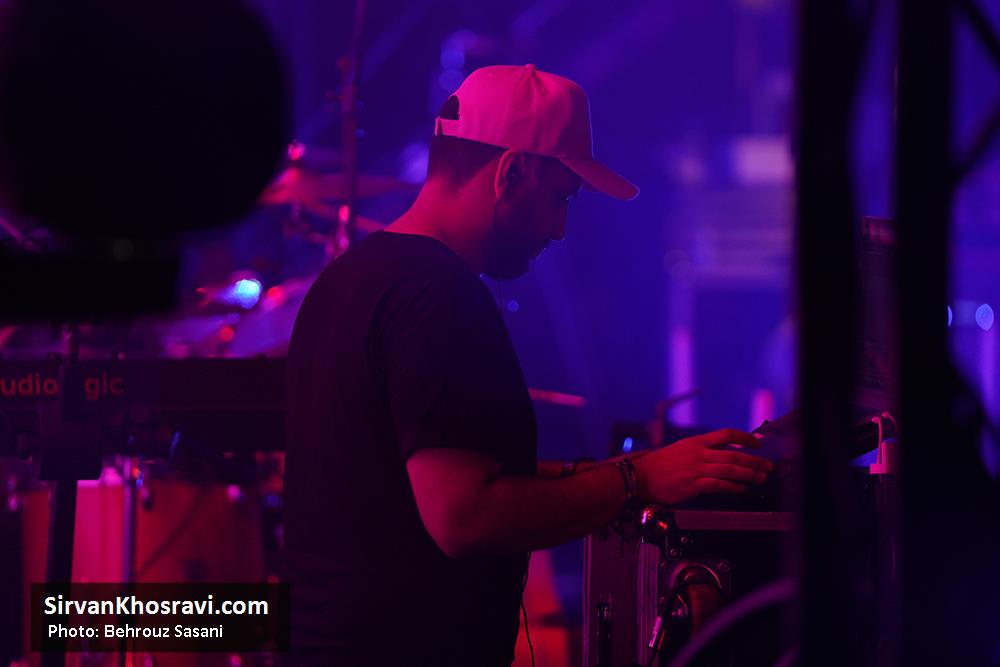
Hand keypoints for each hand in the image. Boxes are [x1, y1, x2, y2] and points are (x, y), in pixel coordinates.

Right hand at [632, 429, 772, 504]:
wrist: (640, 477)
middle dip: (754, 461)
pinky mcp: (693, 485)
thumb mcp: (681, 449)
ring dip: (749, 474)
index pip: (726, 434)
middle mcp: (698, 453)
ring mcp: (696, 469)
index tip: (758, 443)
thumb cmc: (660, 465)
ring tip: (760, 478)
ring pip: (730, 469)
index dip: (745, 437)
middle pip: (734, 454)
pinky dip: (733, 487)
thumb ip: (702, 450)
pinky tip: (741, 489)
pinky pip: (719, 485)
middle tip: (767, 466)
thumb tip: (725, 452)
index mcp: (696, 441)